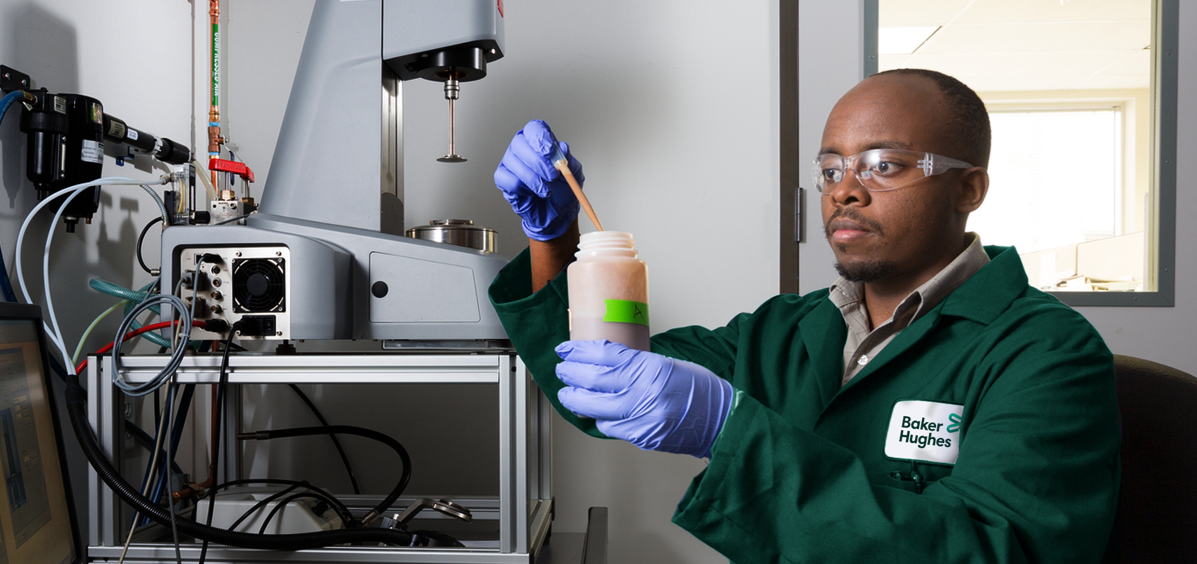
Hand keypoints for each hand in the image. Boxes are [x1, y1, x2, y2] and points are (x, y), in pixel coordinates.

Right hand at [494, 120, 584, 240]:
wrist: (557, 213)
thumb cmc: (563, 190)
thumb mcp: (574, 174)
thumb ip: (569, 160)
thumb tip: (562, 148)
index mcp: (539, 141)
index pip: (534, 129)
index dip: (540, 137)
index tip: (550, 151)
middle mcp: (522, 148)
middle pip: (520, 143)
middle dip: (538, 161)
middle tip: (553, 176)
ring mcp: (510, 162)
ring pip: (514, 163)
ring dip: (534, 179)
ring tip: (547, 191)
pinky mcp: (503, 179)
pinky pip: (508, 180)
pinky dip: (522, 188)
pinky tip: (531, 193)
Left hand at [555, 340, 733, 458]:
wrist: (722, 421)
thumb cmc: (700, 390)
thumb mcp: (666, 364)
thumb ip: (634, 364)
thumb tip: (603, 361)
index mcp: (650, 368)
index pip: (604, 356)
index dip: (579, 352)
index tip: (565, 350)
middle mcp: (643, 392)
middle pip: (592, 381)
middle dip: (570, 374)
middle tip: (563, 370)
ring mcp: (641, 418)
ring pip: (595, 409)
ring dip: (576, 400)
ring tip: (569, 393)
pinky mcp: (641, 436)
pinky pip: (610, 427)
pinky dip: (598, 418)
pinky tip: (594, 411)